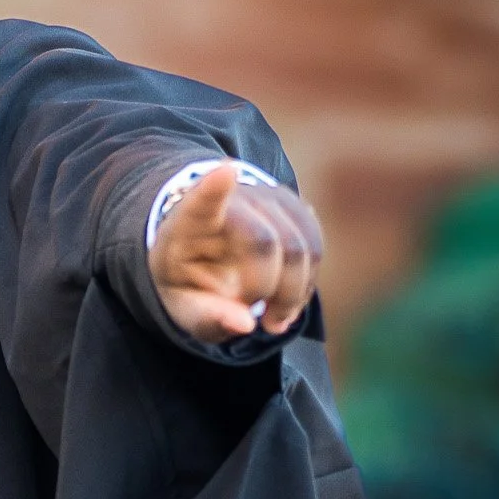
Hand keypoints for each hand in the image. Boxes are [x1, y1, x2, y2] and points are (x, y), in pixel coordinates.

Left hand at [148, 163, 322, 344]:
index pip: (200, 201)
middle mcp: (231, 199)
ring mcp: (267, 197)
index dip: (214, 188)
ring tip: (273, 320)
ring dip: (294, 293)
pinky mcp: (294, 207)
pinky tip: (286, 303)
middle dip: (267, 289)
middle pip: (266, 242)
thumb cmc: (190, 280)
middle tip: (257, 322)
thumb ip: (208, 317)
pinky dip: (306, 284)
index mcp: (188, 223)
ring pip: (301, 246)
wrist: (205, 250)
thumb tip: (245, 326)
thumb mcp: (184, 306)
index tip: (226, 172)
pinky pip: (315, 248)